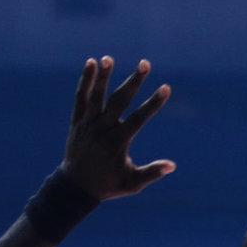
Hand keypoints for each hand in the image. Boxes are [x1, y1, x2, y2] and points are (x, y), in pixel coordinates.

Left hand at [62, 57, 174, 199]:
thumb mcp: (132, 183)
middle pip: (119, 101)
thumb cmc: (108, 185)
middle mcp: (102, 129)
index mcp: (118, 142)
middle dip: (134, 81)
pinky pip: (81, 98)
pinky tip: (91, 64)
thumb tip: (172, 165)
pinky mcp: (77, 122)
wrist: (75, 187)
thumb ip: (151, 173)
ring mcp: (88, 124)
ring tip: (109, 58)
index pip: (139, 118)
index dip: (154, 103)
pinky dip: (86, 81)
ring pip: (96, 96)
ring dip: (103, 76)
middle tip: (145, 63)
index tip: (166, 88)